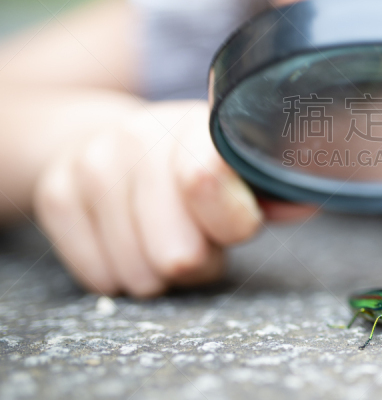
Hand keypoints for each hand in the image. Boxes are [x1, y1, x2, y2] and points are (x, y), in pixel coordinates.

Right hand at [33, 101, 314, 296]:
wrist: (106, 138)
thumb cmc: (187, 162)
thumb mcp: (236, 167)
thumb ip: (272, 190)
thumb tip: (303, 200)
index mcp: (196, 126)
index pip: (206, 180)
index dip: (231, 221)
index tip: (239, 224)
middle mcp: (138, 137)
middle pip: (177, 254)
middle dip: (198, 258)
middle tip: (198, 233)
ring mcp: (91, 165)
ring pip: (141, 276)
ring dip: (159, 268)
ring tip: (164, 232)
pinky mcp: (56, 196)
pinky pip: (101, 278)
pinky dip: (122, 271)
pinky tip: (129, 236)